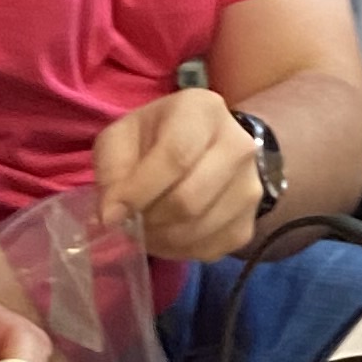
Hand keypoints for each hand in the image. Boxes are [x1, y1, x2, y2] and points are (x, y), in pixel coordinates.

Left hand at [93, 89, 261, 262]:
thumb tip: (112, 216)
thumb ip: (112, 171)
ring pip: (198, 229)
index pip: (175, 157)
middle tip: (132, 220)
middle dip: (150, 219)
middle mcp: (238, 147)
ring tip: (147, 225)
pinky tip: (168, 233)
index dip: (138, 192)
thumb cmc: (156, 138)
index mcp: (204, 112)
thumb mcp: (122, 137)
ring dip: (161, 238)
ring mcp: (250, 188)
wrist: (205, 147)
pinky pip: (209, 249)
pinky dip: (179, 250)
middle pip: (189, 200)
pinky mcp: (249, 223)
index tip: (111, 214)